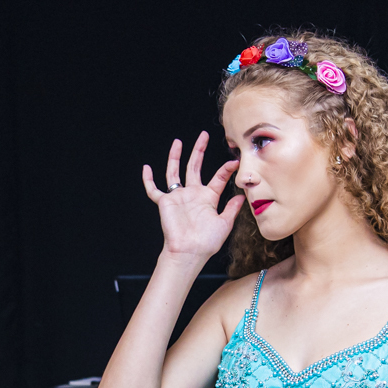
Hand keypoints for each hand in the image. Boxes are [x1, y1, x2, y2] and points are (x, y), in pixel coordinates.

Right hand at [142, 131, 243, 262]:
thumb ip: (232, 208)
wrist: (188, 252)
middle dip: (199, 151)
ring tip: (178, 142)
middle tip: (204, 136)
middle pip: (195, 167)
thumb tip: (242, 195)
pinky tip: (146, 168)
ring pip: (174, 172)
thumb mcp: (225, 224)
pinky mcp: (164, 203)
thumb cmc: (206, 242)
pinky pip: (153, 190)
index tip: (234, 161)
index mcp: (208, 198)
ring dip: (176, 157)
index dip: (226, 169)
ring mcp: (178, 197)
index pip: (218, 178)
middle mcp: (192, 194)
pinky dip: (148, 180)